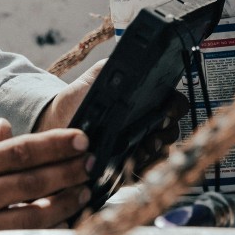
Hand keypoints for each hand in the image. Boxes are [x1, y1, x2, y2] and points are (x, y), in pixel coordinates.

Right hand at [0, 116, 91, 234]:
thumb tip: (12, 130)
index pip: (23, 150)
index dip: (56, 145)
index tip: (81, 139)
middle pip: (35, 180)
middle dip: (70, 171)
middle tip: (94, 163)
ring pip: (33, 213)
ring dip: (65, 202)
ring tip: (85, 191)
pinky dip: (44, 227)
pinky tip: (62, 219)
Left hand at [34, 60, 188, 183]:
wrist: (59, 121)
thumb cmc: (81, 97)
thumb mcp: (97, 76)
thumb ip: (113, 67)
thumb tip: (130, 62)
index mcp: (148, 101)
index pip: (175, 103)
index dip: (175, 108)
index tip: (165, 112)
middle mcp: (150, 125)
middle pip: (172, 131)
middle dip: (166, 134)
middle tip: (153, 135)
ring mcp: (142, 146)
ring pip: (162, 153)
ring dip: (156, 153)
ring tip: (142, 150)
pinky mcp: (129, 167)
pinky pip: (144, 172)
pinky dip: (142, 170)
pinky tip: (131, 165)